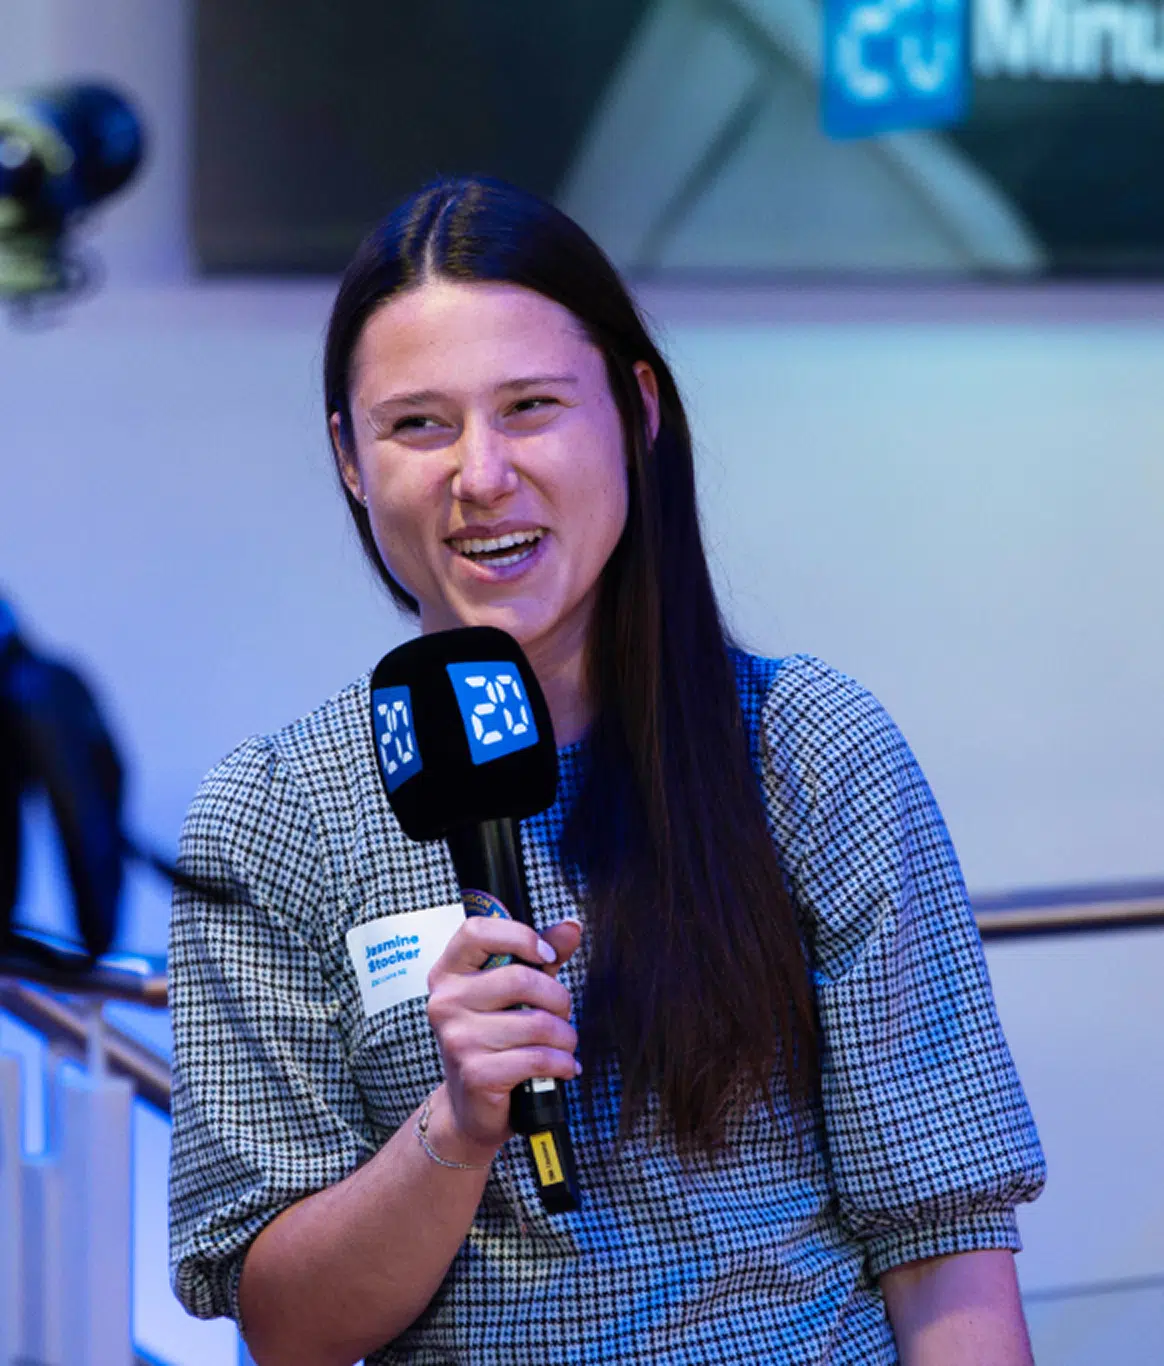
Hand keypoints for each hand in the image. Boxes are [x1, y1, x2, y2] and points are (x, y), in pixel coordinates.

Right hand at [425, 916, 582, 1160]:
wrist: (470, 1106)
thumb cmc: (495, 1039)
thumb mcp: (515, 992)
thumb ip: (541, 956)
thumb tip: (572, 926)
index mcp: (448, 972)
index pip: (477, 931)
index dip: (520, 936)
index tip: (546, 955)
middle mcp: (445, 1002)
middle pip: (520, 979)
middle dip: (558, 998)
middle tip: (562, 1014)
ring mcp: (457, 1038)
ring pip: (537, 1023)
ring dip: (565, 1037)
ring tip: (563, 1045)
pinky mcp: (475, 1073)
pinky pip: (537, 1058)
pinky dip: (562, 1063)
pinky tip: (563, 1067)